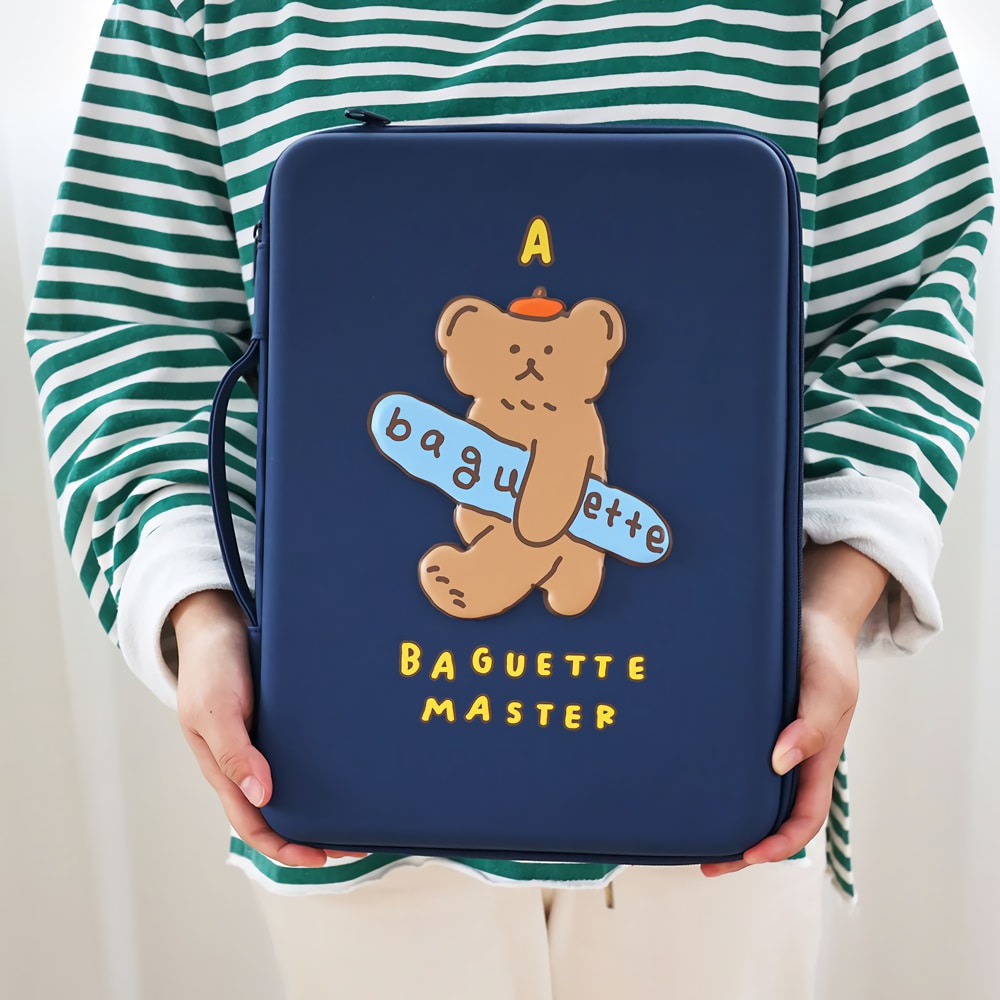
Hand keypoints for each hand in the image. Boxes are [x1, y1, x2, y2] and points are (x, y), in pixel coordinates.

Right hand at [172, 590, 366, 866]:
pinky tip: (353, 768)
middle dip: (315, 837)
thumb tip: (262, 797)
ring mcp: (263, 743)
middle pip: (280, 814)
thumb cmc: (210, 667)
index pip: (255, 825)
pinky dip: (325, 770)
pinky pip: (303, 755)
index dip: (287, 849)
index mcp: (225, 770)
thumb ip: (233, 753)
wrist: (216, 622)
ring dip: (323, 806)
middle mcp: (247, 762)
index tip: (324, 858)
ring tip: (362, 814)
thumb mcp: (215, 710)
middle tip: (359, 843)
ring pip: (294, 788)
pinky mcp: (280, 722)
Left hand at [701, 542, 887, 876]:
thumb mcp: (830, 684)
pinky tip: (687, 778)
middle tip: (706, 861)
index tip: (748, 855)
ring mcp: (770, 739)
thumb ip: (814, 722)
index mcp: (818, 756)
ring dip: (726, 815)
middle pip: (771, 815)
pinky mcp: (749, 720)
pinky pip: (734, 757)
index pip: (803, 816)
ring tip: (689, 829)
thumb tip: (780, 761)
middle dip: (743, 846)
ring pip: (750, 790)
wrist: (810, 611)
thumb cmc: (825, 650)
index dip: (779, 843)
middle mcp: (792, 755)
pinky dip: (715, 776)